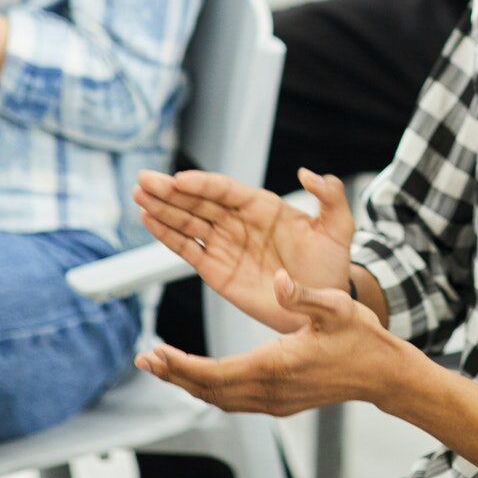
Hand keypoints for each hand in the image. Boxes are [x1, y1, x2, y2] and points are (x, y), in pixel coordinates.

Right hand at [133, 167, 354, 334]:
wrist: (322, 304)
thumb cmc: (331, 264)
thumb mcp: (338, 227)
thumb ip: (330, 197)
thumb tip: (309, 173)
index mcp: (263, 207)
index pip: (226, 190)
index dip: (202, 184)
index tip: (179, 180)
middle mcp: (239, 222)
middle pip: (199, 202)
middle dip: (170, 192)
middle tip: (143, 180)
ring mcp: (226, 245)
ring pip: (188, 223)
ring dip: (162, 210)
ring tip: (139, 196)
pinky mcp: (217, 271)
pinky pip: (188, 250)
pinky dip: (168, 236)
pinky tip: (149, 222)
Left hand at [136, 269, 408, 415]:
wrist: (381, 373)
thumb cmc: (360, 337)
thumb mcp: (336, 307)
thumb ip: (303, 296)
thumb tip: (277, 281)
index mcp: (276, 365)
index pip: (215, 373)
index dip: (181, 365)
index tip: (156, 352)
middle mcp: (270, 391)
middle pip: (208, 391)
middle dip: (174, 375)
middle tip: (145, 359)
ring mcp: (273, 401)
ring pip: (218, 399)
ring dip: (188, 383)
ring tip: (161, 365)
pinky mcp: (277, 403)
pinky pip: (233, 400)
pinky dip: (209, 387)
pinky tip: (198, 374)